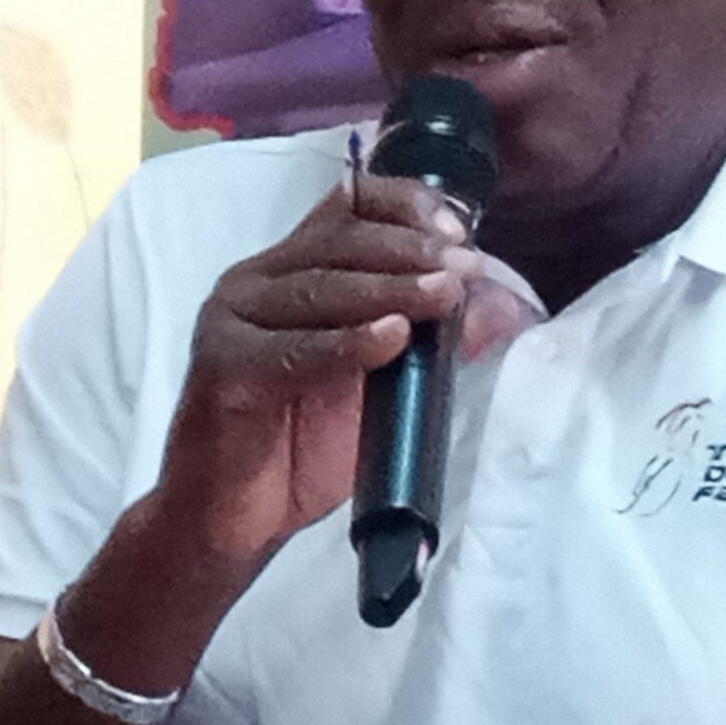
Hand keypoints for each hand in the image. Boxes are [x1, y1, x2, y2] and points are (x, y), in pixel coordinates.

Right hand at [157, 175, 481, 560]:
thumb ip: (435, 342)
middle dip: (410, 250)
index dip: (404, 206)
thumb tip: (503, 306)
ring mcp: (233, 318)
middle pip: (338, 240)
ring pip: (318, 287)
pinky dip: (346, 343)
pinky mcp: (222, 366)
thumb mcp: (385, 387)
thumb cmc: (304, 448)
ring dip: (390, 289)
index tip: (459, 231)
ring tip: (443, 296)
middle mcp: (257, 280)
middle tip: (463, 268)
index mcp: (293, 268)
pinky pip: (291, 349)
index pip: (348, 204)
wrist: (232, 520)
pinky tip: (391, 339)